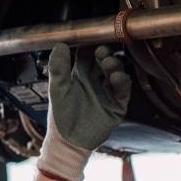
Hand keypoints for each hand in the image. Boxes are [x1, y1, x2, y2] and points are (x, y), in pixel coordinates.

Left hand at [37, 43, 131, 180]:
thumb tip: (60, 45)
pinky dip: (122, 83)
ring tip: (108, 63)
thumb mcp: (57, 90)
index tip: (93, 37)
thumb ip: (59, 69)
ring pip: (115, 72)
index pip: (88, 53)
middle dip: (105, 53)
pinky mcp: (116, 105)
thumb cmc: (61, 117)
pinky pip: (123, 91)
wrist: (69, 143)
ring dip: (114, 65)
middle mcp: (95, 80)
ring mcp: (107, 91)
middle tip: (102, 51)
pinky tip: (117, 78)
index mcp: (80, 74)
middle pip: (104, 60)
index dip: (90, 45)